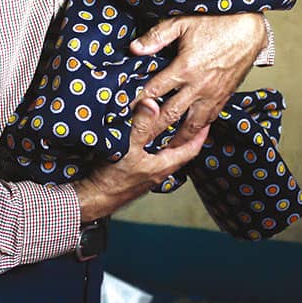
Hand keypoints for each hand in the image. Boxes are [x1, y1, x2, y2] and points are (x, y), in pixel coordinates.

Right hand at [72, 99, 209, 221]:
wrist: (93, 199)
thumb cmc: (112, 178)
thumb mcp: (128, 147)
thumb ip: (141, 125)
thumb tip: (153, 103)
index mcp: (162, 166)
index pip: (189, 150)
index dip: (199, 136)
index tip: (208, 122)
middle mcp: (157, 172)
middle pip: (178, 153)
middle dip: (186, 137)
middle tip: (192, 121)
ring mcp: (145, 175)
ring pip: (164, 156)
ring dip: (169, 142)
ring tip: (171, 126)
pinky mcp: (134, 176)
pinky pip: (150, 158)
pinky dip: (154, 147)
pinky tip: (145, 140)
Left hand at [129, 13, 265, 146]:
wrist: (248, 29)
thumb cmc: (215, 22)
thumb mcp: (182, 23)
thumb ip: (157, 37)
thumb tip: (134, 48)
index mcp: (184, 69)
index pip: (153, 91)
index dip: (136, 102)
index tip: (122, 113)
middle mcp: (198, 87)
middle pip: (170, 115)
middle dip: (152, 130)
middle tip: (137, 142)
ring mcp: (212, 95)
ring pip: (192, 125)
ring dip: (176, 138)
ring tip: (164, 149)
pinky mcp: (224, 97)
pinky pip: (209, 119)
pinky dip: (198, 131)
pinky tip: (191, 136)